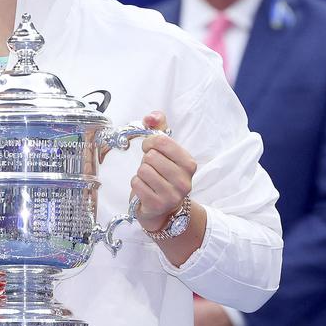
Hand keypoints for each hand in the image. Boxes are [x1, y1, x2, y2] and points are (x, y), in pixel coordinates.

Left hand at [131, 111, 196, 233]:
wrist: (164, 209)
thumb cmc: (163, 175)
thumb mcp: (165, 152)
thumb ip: (159, 129)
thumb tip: (151, 116)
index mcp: (189, 164)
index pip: (161, 141)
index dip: (150, 143)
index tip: (151, 150)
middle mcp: (184, 181)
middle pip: (150, 157)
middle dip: (146, 161)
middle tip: (152, 169)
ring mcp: (172, 195)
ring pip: (142, 170)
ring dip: (141, 173)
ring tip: (149, 180)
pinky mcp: (157, 204)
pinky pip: (136, 183)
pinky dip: (136, 184)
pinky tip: (145, 189)